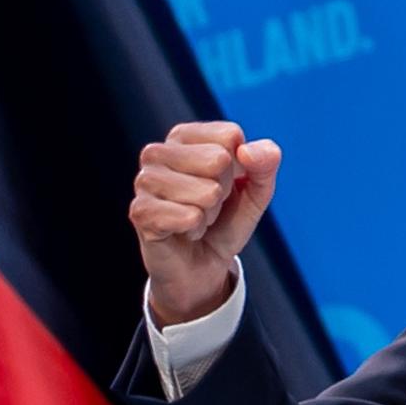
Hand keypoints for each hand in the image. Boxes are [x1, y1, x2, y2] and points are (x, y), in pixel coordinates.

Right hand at [130, 120, 280, 326]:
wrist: (201, 268)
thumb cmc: (224, 221)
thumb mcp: (256, 191)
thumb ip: (265, 163)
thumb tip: (248, 151)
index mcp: (184, 136)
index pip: (230, 137)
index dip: (238, 167)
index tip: (223, 185)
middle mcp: (157, 152)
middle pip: (218, 160)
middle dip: (223, 191)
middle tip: (207, 206)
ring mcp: (144, 181)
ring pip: (206, 191)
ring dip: (209, 213)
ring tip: (195, 219)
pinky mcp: (141, 212)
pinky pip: (189, 216)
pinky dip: (196, 229)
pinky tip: (184, 232)